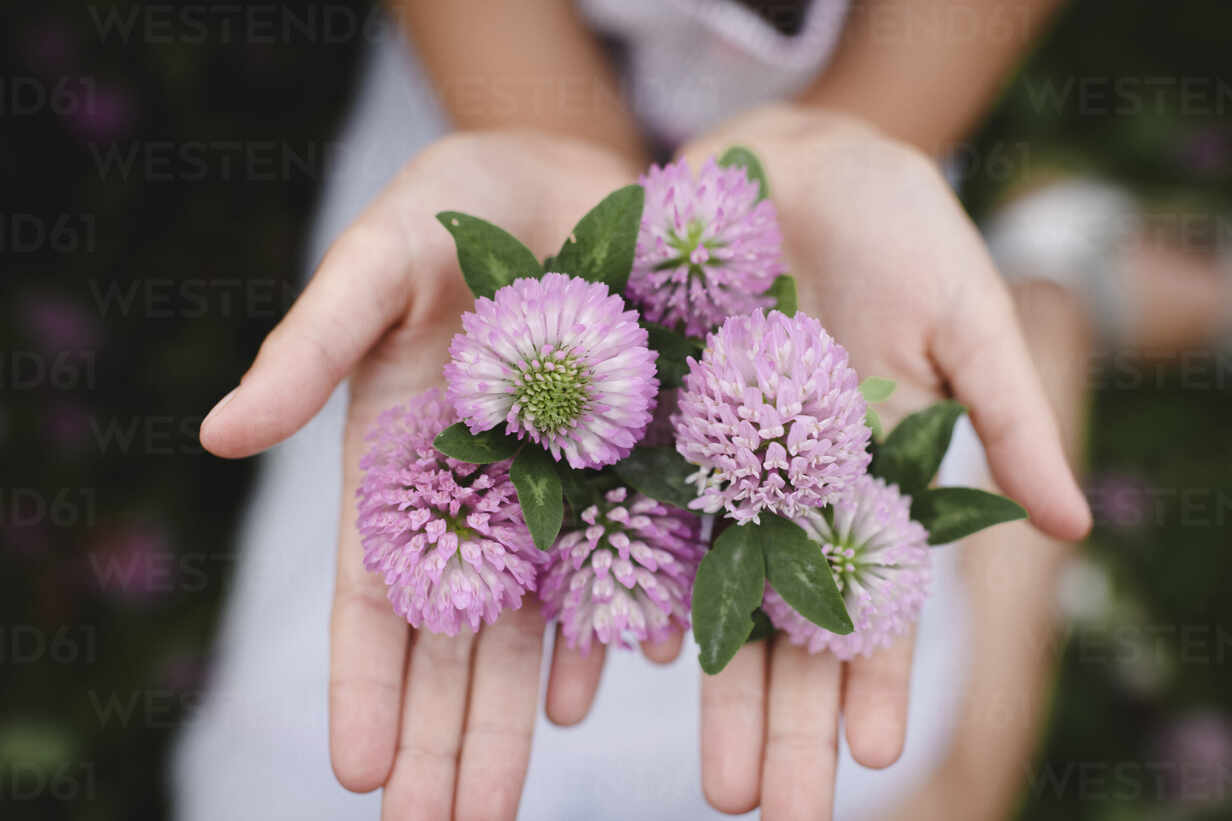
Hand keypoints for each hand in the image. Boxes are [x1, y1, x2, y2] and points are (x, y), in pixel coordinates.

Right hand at [198, 132, 665, 819]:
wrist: (581, 172)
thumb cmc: (463, 202)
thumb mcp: (379, 258)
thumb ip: (312, 343)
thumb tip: (219, 436)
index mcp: (404, 459)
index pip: (376, 592)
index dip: (366, 680)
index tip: (361, 772)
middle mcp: (484, 492)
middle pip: (461, 634)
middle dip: (450, 733)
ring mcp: (570, 486)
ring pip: (546, 619)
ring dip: (528, 712)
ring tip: (508, 800)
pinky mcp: (650, 459)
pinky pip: (643, 554)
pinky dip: (634, 614)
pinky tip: (636, 671)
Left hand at [677, 105, 1091, 819]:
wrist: (792, 161)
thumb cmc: (898, 229)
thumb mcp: (967, 316)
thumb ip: (1009, 417)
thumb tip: (1069, 530)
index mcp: (868, 478)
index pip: (876, 596)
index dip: (873, 674)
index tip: (874, 756)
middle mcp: (786, 487)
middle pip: (781, 619)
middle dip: (775, 715)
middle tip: (761, 808)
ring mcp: (712, 457)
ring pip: (703, 586)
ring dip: (703, 680)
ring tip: (699, 769)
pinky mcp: (648, 416)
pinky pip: (631, 509)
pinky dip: (624, 577)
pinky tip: (615, 651)